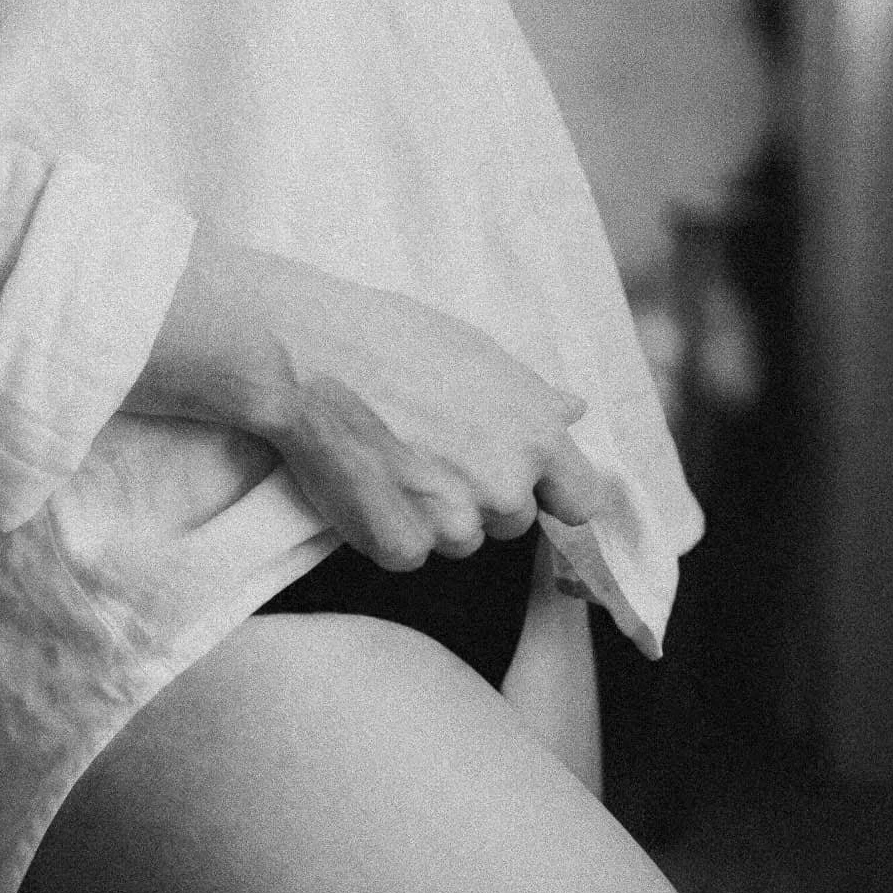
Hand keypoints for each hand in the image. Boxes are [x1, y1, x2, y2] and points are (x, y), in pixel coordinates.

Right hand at [130, 231, 613, 572]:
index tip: (526, 482)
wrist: (311, 355)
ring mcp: (455, 522)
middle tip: (430, 448)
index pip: (581, 500)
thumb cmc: (392, 339)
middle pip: (512, 520)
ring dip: (433, 516)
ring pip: (460, 540)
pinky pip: (409, 554)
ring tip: (392, 458)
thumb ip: (530, 395)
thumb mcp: (475, 352)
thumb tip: (574, 408)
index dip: (552, 492)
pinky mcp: (403, 547)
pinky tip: (366, 481)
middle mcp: (506, 485)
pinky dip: (389, 529)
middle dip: (479, 495)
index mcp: (536, 434)